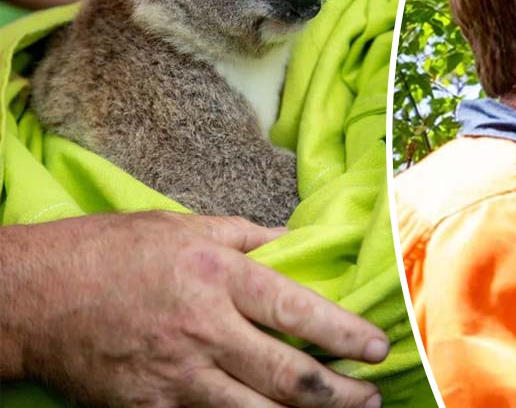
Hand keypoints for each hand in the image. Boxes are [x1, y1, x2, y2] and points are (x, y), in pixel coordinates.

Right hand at [0, 211, 386, 407]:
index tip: (378, 348)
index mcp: (218, 276)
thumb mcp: (184, 226)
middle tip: (371, 396)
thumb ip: (246, 237)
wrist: (33, 296)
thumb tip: (297, 242)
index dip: (346, 334)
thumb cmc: (110, 252)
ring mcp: (177, 376)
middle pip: (290, 376)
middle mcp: (205, 330)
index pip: (300, 312)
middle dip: (341, 393)